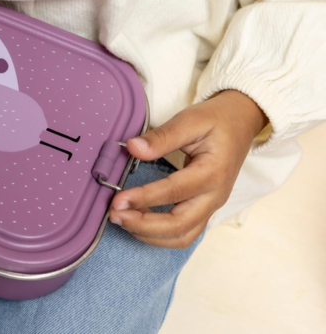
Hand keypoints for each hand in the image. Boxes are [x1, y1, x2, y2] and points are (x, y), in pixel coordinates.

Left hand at [110, 89, 267, 247]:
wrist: (241, 122)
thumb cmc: (216, 120)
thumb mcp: (190, 120)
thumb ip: (161, 136)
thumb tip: (133, 148)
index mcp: (213, 172)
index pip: (174, 192)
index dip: (144, 198)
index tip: (117, 200)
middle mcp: (215, 196)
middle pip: (179, 225)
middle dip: (144, 225)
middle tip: (114, 215)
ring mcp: (211, 206)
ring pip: (182, 236)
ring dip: (150, 234)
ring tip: (121, 220)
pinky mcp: (205, 209)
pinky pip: (184, 232)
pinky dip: (159, 235)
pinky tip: (137, 223)